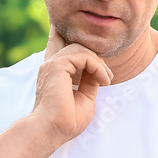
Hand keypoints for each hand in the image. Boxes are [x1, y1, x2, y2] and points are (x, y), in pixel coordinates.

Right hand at [31, 26, 112, 144]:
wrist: (51, 130)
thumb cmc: (66, 121)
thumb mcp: (84, 97)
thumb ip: (89, 81)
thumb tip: (99, 71)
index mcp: (54, 72)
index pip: (58, 43)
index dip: (64, 33)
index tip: (70, 27)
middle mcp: (51, 65)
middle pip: (74, 43)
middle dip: (95, 56)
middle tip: (106, 77)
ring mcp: (52, 64)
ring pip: (81, 48)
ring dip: (99, 63)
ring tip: (106, 80)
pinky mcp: (57, 65)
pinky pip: (84, 56)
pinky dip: (97, 66)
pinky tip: (103, 80)